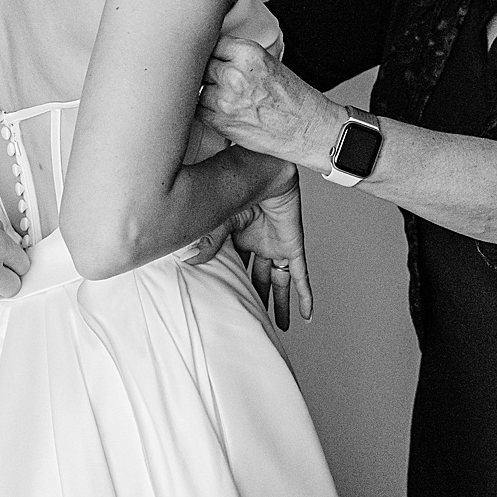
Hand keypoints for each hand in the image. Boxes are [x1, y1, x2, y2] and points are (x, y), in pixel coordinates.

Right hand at [189, 177, 313, 329]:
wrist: (263, 171)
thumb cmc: (239, 187)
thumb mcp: (219, 221)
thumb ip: (208, 242)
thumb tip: (190, 262)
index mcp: (238, 238)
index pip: (235, 267)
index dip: (232, 284)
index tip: (226, 301)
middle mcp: (258, 244)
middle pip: (258, 279)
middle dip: (258, 299)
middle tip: (255, 319)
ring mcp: (276, 246)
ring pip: (279, 282)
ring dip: (280, 303)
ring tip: (279, 325)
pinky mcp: (292, 247)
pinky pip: (300, 275)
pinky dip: (304, 294)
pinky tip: (307, 313)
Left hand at [199, 37, 335, 167]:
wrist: (309, 129)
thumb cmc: (295, 99)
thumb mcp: (269, 62)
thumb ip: (240, 56)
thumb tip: (214, 55)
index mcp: (248, 54)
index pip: (212, 42)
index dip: (213, 52)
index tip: (214, 58)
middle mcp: (234, 74)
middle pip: (201, 65)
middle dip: (208, 72)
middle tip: (219, 80)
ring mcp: (224, 100)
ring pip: (198, 88)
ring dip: (206, 92)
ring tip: (225, 98)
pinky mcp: (220, 122)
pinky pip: (198, 111)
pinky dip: (205, 111)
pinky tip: (222, 111)